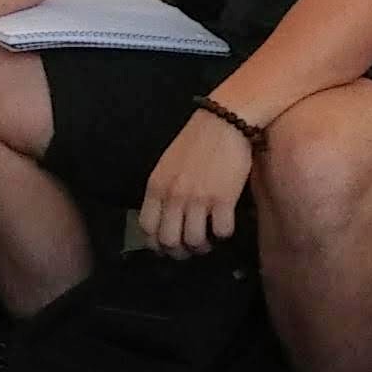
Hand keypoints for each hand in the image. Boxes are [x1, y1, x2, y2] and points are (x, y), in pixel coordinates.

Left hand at [137, 111, 253, 257]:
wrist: (225, 120)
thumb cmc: (197, 139)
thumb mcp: (168, 164)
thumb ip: (163, 189)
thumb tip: (165, 217)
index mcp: (156, 186)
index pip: (146, 228)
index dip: (156, 244)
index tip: (167, 246)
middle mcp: (173, 196)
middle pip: (168, 241)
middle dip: (179, 252)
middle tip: (190, 249)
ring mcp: (198, 199)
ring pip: (194, 241)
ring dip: (202, 247)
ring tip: (209, 240)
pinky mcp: (223, 199)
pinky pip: (221, 232)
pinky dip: (223, 235)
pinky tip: (225, 225)